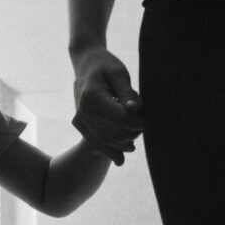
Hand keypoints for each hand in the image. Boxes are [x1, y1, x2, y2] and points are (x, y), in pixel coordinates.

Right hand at [71, 46, 143, 165]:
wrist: (86, 65)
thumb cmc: (106, 66)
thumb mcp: (119, 72)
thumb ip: (127, 92)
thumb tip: (135, 110)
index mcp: (93, 97)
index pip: (121, 119)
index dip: (137, 122)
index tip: (145, 119)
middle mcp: (84, 111)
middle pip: (114, 134)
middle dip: (132, 134)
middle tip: (141, 126)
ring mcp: (80, 119)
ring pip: (105, 142)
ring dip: (123, 144)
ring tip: (134, 137)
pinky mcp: (79, 125)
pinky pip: (95, 143)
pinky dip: (109, 151)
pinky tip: (121, 159)